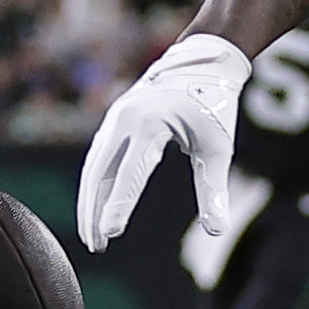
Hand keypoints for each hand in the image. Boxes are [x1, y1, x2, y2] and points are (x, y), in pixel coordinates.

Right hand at [78, 33, 251, 250]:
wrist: (203, 64)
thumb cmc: (214, 106)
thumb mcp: (218, 147)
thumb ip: (214, 189)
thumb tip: (217, 229)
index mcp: (150, 124)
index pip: (130, 173)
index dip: (119, 205)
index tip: (110, 233)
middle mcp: (124, 120)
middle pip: (99, 172)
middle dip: (93, 210)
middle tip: (94, 245)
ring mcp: (115, 119)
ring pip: (95, 166)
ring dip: (91, 200)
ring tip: (92, 234)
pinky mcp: (114, 122)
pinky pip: (100, 158)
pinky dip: (97, 184)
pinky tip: (97, 206)